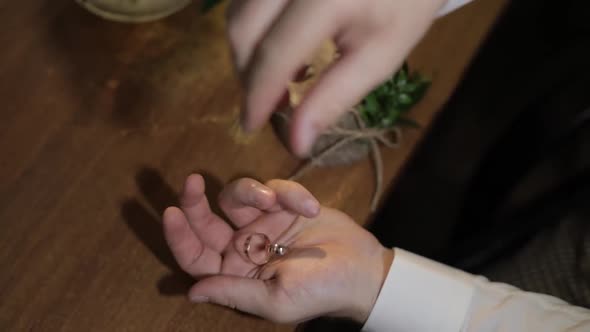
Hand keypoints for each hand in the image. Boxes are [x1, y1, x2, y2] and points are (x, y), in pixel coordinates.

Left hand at [163, 175, 393, 322]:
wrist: (362, 269)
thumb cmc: (320, 291)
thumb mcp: (276, 300)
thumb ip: (234, 291)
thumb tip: (191, 292)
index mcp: (235, 274)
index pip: (196, 256)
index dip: (180, 237)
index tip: (171, 212)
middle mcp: (243, 246)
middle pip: (206, 221)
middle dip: (195, 201)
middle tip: (193, 181)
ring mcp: (262, 222)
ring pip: (236, 196)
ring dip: (252, 192)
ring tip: (274, 200)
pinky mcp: (284, 203)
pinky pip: (274, 187)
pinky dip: (289, 192)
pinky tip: (309, 207)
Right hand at [227, 0, 445, 155]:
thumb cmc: (404, 7)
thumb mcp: (379, 57)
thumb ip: (334, 98)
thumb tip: (296, 143)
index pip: (275, 53)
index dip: (258, 95)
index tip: (251, 125)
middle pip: (243, 29)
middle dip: (247, 74)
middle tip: (269, 102)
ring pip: (238, 11)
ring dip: (247, 50)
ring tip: (277, 75)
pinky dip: (253, 26)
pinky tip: (277, 43)